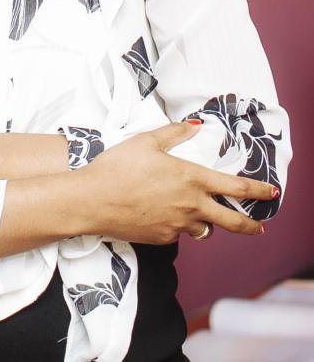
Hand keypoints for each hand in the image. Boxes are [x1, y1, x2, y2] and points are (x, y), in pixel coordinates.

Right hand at [77, 120, 277, 243]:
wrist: (93, 199)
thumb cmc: (118, 166)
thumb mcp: (145, 141)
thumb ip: (173, 133)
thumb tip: (194, 126)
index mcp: (191, 178)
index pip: (236, 187)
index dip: (258, 190)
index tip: (272, 192)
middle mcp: (191, 205)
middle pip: (233, 221)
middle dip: (251, 225)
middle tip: (260, 227)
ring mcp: (178, 225)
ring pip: (205, 229)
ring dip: (207, 222)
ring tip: (200, 215)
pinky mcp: (163, 238)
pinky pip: (179, 233)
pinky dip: (178, 226)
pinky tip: (162, 214)